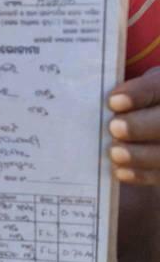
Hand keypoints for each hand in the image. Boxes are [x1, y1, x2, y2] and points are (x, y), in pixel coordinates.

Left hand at [109, 68, 159, 184]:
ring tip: (114, 153)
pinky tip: (120, 170)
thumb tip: (107, 105)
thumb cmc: (135, 103)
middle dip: (140, 126)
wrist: (148, 125)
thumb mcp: (135, 90)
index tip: (113, 101)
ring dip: (139, 154)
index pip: (158, 87)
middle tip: (114, 128)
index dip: (139, 93)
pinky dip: (140, 174)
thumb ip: (126, 94)